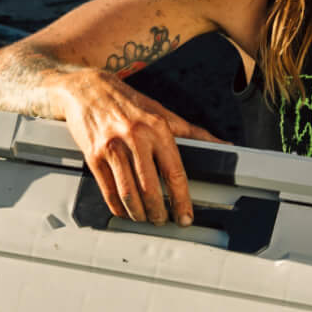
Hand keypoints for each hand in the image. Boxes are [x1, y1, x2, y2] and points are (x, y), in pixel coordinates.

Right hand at [62, 71, 216, 224]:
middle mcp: (135, 138)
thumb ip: (193, 133)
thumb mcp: (162, 113)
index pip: (174, 172)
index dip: (181, 200)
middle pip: (150, 188)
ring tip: (145, 218)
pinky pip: (108, 190)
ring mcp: (112, 148)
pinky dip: (117, 207)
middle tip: (163, 220)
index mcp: (157, 128)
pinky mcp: (93, 156)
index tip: (185, 217)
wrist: (87, 90)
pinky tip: (124, 211)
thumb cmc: (127, 102)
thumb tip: (224, 146)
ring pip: (128, 193)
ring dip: (138, 213)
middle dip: (158, 212)